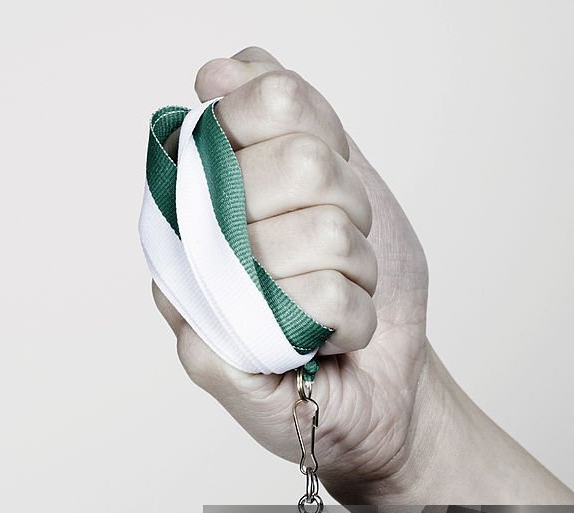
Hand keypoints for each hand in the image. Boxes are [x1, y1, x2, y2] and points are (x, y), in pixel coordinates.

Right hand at [153, 46, 432, 499]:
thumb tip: (218, 72)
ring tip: (331, 294)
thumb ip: (294, 117)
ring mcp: (190, 293)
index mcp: (207, 179)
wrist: (386, 380)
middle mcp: (186, 231)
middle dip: (347, 210)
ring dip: (353, 271)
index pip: (266, 99)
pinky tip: (325, 337)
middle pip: (297, 164)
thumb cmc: (360, 283)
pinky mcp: (209, 356)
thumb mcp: (346, 180)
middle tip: (334, 249)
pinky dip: (348, 321)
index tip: (328, 185)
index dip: (324, 137)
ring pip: (314, 236)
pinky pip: (313, 304)